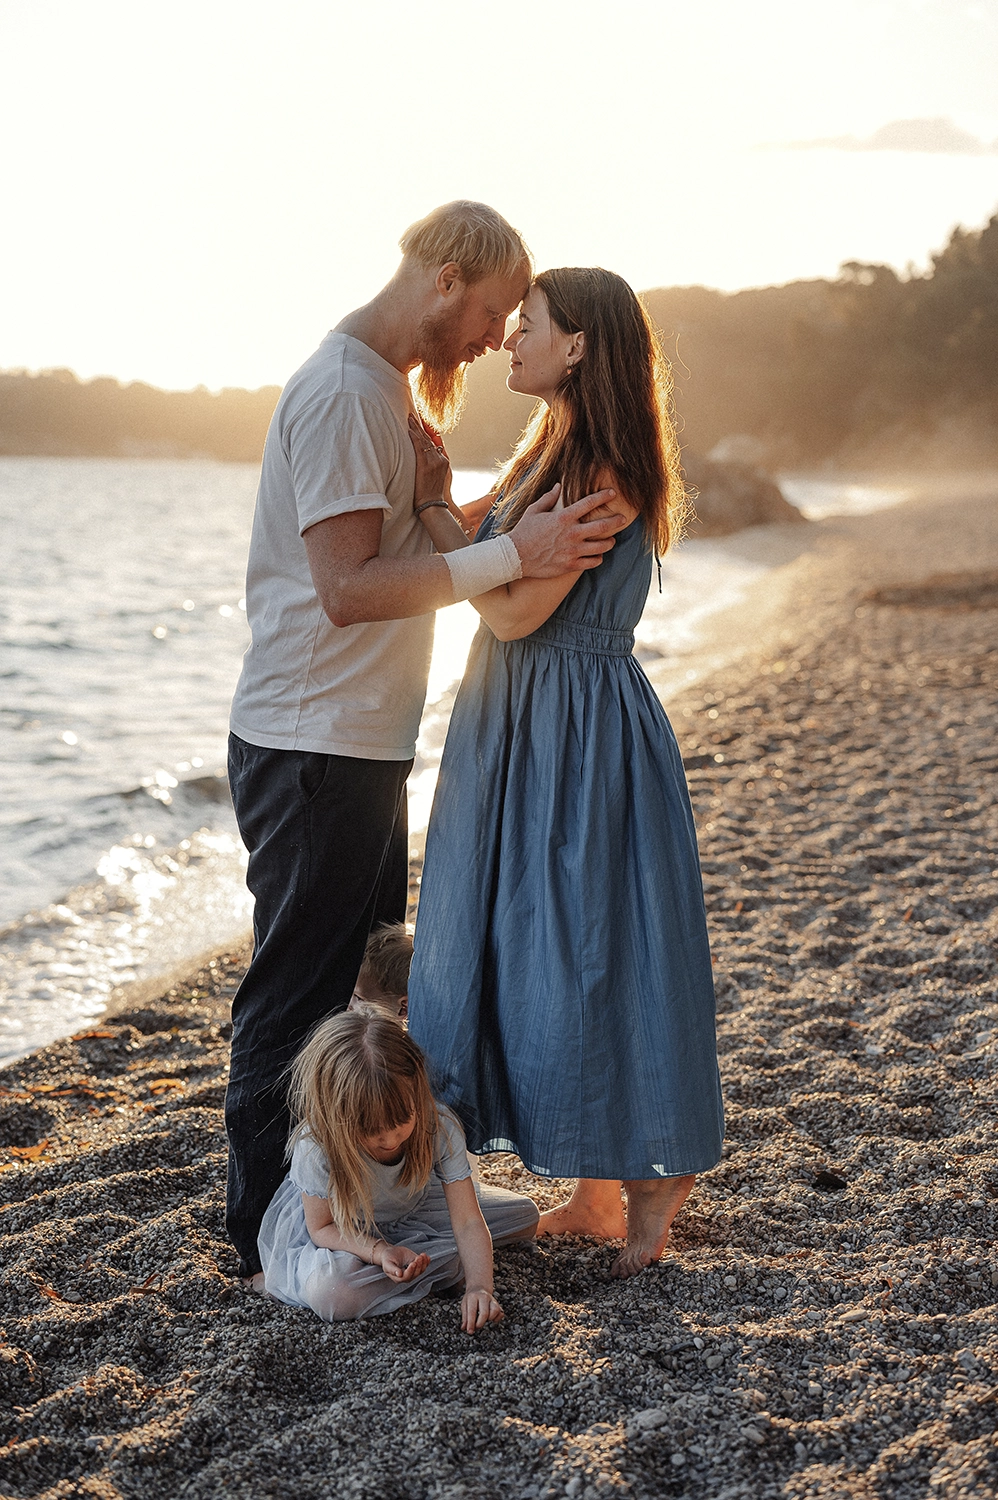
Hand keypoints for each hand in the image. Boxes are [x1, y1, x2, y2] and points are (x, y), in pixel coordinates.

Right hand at [374, 1241, 430, 1281]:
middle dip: (418, 1265)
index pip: (407, 1277)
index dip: (411, 1270)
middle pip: (415, 1274)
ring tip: (422, 1255)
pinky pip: (423, 1266)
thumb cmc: (387, 1258)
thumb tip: (399, 1275)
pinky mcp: (416, 1266)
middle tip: (418, 1257)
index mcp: (398, 1278)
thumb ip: (392, 1269)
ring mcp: (412, 1271)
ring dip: (423, 1263)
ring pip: (420, 1271)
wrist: (390, 1253)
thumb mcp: (387, 1263)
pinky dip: (426, 1262)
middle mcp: (406, 1276)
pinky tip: (427, 1257)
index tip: (413, 1263)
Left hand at [408, 415, 451, 506]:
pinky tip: (409, 430)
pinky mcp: (425, 465)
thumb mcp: (437, 478)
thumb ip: (433, 466)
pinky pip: (419, 447)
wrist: (432, 504)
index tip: (420, 422)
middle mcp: (440, 459)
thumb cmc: (431, 493)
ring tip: (409, 419)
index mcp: (444, 461)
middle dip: (420, 426)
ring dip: (415, 428)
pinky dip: (414, 437)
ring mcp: (434, 461)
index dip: (426, 431)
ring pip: (424, 440)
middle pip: (429, 438)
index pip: (434, 442)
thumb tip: (427, 460)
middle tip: (412, 415)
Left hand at [461, 1287, 503, 1334]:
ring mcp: (492, 1300)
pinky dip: (497, 1319)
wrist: (479, 1288)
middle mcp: (484, 1297)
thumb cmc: (471, 1298)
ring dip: (490, 1319)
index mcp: (473, 1297)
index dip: (471, 1323)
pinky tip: (491, 1319)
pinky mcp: (498, 1304)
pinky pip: (501, 1313)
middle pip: (484, 1313)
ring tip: (484, 1320)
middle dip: (480, 1323)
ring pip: (495, 1311)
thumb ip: (465, 1317)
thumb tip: (464, 1328)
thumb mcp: (464, 1305)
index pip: (472, 1311)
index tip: (470, 1332)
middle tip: (476, 1327)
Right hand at [509, 484, 626, 576]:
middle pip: (602, 526)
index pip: (589, 503)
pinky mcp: (570, 565)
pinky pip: (592, 562)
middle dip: (616, 520)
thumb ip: (548, 498)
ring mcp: (572, 551)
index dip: (604, 496)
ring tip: (611, 540)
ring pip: (601, 547)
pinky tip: (598, 556)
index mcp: (563, 517)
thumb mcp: (533, 511)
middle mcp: (571, 533)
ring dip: (609, 542)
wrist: (514, 557)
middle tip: (623, 518)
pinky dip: (598, 558)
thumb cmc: (523, 532)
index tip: (613, 493)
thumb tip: (558, 486)